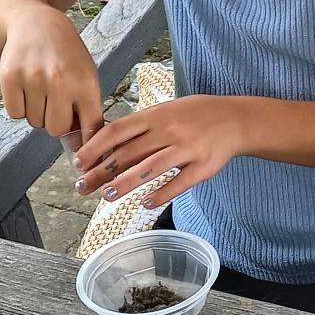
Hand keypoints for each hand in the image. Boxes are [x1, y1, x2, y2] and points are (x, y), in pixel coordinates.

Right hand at [0, 6, 103, 140]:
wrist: (36, 22)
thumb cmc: (66, 55)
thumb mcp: (86, 76)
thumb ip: (88, 109)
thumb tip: (82, 148)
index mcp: (85, 82)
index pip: (90, 126)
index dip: (86, 141)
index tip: (83, 150)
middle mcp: (60, 80)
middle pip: (56, 130)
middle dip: (55, 122)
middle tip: (55, 104)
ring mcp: (33, 78)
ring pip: (34, 122)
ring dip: (37, 112)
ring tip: (40, 89)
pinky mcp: (10, 77)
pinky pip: (15, 113)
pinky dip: (19, 106)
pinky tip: (25, 87)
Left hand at [75, 96, 243, 208]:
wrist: (235, 119)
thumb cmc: (194, 115)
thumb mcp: (165, 111)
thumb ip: (139, 126)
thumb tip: (104, 143)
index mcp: (156, 115)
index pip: (117, 131)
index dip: (95, 147)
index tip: (79, 162)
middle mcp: (169, 131)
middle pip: (129, 153)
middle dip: (101, 172)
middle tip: (82, 186)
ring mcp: (187, 149)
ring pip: (151, 168)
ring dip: (126, 184)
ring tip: (107, 196)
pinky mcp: (203, 167)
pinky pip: (180, 183)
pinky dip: (161, 195)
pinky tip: (146, 204)